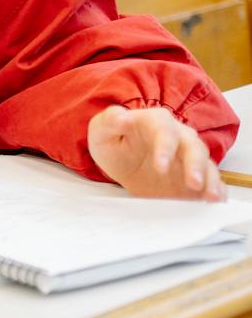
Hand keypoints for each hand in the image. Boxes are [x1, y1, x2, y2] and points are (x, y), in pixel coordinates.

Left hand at [88, 105, 224, 200]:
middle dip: (195, 165)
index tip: (160, 167)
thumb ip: (110, 121)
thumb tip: (122, 117)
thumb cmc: (112, 140)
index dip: (165, 147)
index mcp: (155, 122)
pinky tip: (217, 199)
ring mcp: (188, 157)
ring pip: (206, 163)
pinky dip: (216, 189)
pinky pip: (211, 180)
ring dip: (210, 179)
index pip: (164, 131)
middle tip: (193, 183)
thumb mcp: (102, 130)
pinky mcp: (194, 175)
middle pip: (193, 147)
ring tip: (211, 195)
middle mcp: (178, 136)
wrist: (121, 158)